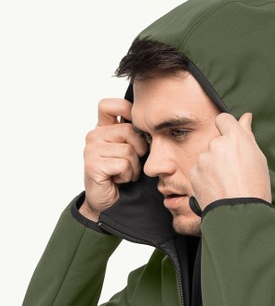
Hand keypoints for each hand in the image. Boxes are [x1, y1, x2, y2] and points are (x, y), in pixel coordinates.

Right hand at [80, 98, 147, 220]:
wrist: (107, 201)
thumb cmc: (120, 175)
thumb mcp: (130, 151)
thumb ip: (134, 134)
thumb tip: (152, 123)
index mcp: (102, 129)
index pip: (108, 105)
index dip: (126, 111)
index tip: (136, 126)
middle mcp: (94, 136)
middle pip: (129, 130)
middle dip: (139, 150)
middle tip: (130, 163)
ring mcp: (91, 150)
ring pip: (129, 150)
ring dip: (133, 167)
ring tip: (124, 173)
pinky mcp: (93, 165)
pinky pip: (123, 164)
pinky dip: (127, 175)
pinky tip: (118, 179)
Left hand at [189, 113, 271, 210]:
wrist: (240, 212)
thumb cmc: (255, 186)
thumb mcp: (257, 158)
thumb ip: (247, 135)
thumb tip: (246, 117)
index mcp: (235, 137)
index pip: (223, 119)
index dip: (226, 128)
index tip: (230, 139)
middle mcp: (216, 144)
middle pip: (215, 142)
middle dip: (221, 153)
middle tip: (232, 171)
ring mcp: (203, 158)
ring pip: (206, 157)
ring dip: (212, 166)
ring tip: (225, 183)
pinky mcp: (194, 172)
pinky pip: (198, 170)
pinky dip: (204, 178)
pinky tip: (215, 188)